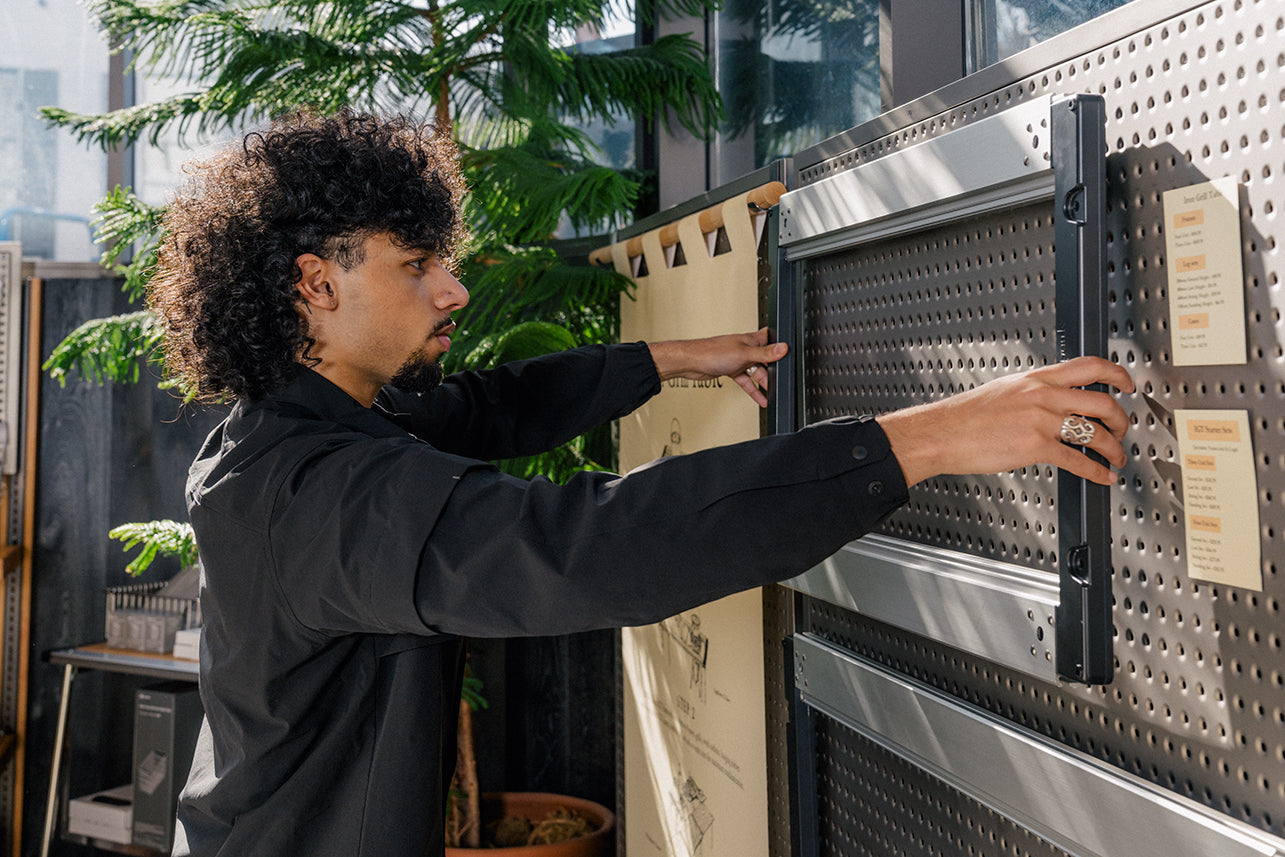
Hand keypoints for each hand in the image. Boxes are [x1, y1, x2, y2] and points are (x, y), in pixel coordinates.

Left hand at [648, 328, 788, 406]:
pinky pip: (746, 381)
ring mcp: (738, 359)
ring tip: (773, 395)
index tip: (790, 355)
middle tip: (782, 382)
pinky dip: (752, 389)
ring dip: (763, 383)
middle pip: (766, 359)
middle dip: (774, 370)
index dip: (780, 345)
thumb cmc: (712, 352)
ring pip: (756, 372)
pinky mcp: (731, 369)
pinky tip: (760, 398)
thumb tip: (783, 348)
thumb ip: (765, 353)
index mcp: (751, 339)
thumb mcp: (745, 354)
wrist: (691, 362)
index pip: (771, 339)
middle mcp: (746, 348)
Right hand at [876, 356, 1135, 486]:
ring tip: (1116, 457)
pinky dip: (1096, 471)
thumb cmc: (964, 417)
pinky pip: (1078, 460)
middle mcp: (1043, 396)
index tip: (1127, 384)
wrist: (941, 433)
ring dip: (1114, 448)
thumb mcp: (1003, 391)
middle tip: (1123, 429)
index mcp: (1036, 379)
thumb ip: (1032, 394)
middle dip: (1122, 419)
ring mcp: (1041, 421)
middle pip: (1102, 401)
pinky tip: (1101, 476)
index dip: (1117, 374)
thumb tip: (1051, 402)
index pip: (1089, 366)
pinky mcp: (1035, 447)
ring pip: (1096, 432)